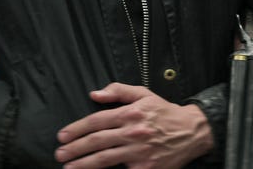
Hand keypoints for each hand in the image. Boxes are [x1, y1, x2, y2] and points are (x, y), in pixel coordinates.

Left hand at [54, 83, 213, 168]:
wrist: (192, 132)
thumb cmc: (165, 113)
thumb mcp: (144, 94)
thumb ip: (118, 91)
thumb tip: (95, 94)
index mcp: (131, 113)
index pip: (97, 121)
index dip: (77, 128)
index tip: (63, 135)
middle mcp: (133, 132)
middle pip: (97, 141)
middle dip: (75, 148)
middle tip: (60, 153)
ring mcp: (139, 152)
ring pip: (105, 158)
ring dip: (84, 163)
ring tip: (69, 167)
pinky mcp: (145, 167)